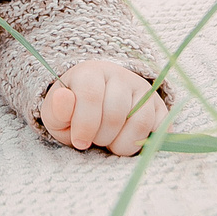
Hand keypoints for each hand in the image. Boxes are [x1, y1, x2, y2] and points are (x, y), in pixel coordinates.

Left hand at [40, 58, 167, 156]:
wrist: (97, 107)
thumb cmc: (74, 114)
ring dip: (123, 143)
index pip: (91, 96)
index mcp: (90, 72)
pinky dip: (144, 142)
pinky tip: (128, 140)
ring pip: (140, 122)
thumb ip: (56, 111)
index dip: (84, 125)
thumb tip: (64, 98)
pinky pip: (160, 128)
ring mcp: (142, 89)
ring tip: (111, 142)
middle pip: (115, 114)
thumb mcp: (56, 115)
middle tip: (95, 139)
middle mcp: (120, 75)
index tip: (79, 142)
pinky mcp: (159, 105)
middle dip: (101, 137)